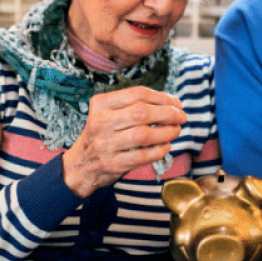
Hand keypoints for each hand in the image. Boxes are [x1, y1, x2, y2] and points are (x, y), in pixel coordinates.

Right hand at [62, 86, 185, 197]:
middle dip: (168, 113)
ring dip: (167, 132)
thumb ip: (132, 105)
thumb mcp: (107, 113)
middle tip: (181, 117)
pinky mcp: (112, 164)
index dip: (162, 97)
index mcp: (100, 104)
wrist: (80, 166)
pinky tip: (166, 146)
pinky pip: (143, 156)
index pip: (137, 94)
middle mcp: (100, 122)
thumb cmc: (102, 135)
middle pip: (142, 112)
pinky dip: (159, 150)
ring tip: (176, 130)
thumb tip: (169, 103)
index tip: (176, 103)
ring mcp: (105, 144)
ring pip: (144, 135)